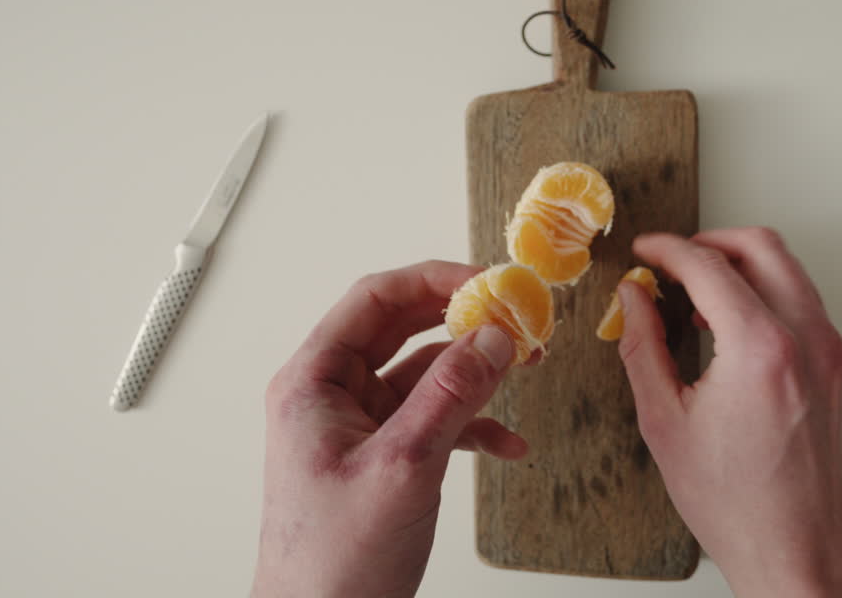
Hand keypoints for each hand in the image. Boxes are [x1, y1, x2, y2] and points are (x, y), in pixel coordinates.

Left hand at [252, 261, 525, 597]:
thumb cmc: (333, 561)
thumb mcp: (403, 466)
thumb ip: (450, 395)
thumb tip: (493, 336)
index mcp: (315, 383)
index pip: (374, 300)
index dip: (433, 280)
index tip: (488, 283)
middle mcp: (333, 396)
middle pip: (402, 328)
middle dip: (463, 322)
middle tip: (515, 318)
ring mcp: (358, 427)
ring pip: (424, 374)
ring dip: (476, 372)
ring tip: (526, 368)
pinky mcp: (383, 457)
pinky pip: (433, 419)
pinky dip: (473, 424)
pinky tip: (509, 443)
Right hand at [616, 229, 841, 596]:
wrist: (802, 550)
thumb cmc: (738, 504)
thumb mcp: (666, 423)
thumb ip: (645, 347)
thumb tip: (633, 299)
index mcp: (760, 349)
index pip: (709, 266)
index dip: (667, 250)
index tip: (644, 252)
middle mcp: (806, 339)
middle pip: (761, 247)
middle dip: (710, 242)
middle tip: (671, 261)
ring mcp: (830, 351)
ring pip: (788, 269)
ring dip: (740, 265)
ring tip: (696, 294)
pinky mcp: (837, 367)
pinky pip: (802, 301)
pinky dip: (764, 293)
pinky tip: (729, 323)